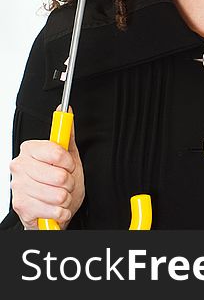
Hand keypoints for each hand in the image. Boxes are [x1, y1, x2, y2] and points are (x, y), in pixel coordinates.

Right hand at [9, 105, 84, 229]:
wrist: (54, 207)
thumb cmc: (60, 181)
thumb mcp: (68, 154)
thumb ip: (66, 132)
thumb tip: (65, 109)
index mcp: (29, 151)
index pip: (55, 152)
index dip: (68, 162)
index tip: (69, 165)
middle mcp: (19, 167)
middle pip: (58, 176)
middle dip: (68, 182)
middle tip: (64, 183)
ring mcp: (18, 188)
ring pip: (58, 194)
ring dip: (65, 198)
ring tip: (60, 195)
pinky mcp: (21, 207)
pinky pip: (53, 209)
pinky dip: (60, 212)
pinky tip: (55, 208)